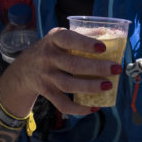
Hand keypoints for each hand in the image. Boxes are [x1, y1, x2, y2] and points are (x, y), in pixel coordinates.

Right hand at [0, 27, 122, 115]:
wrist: (24, 68)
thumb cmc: (52, 49)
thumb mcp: (60, 37)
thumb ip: (82, 34)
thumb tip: (108, 32)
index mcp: (53, 39)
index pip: (68, 39)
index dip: (85, 44)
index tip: (103, 48)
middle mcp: (47, 57)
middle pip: (73, 65)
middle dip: (97, 68)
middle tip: (116, 69)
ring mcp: (46, 76)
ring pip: (69, 85)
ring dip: (90, 87)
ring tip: (108, 86)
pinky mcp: (46, 92)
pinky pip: (62, 104)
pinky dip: (79, 109)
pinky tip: (94, 107)